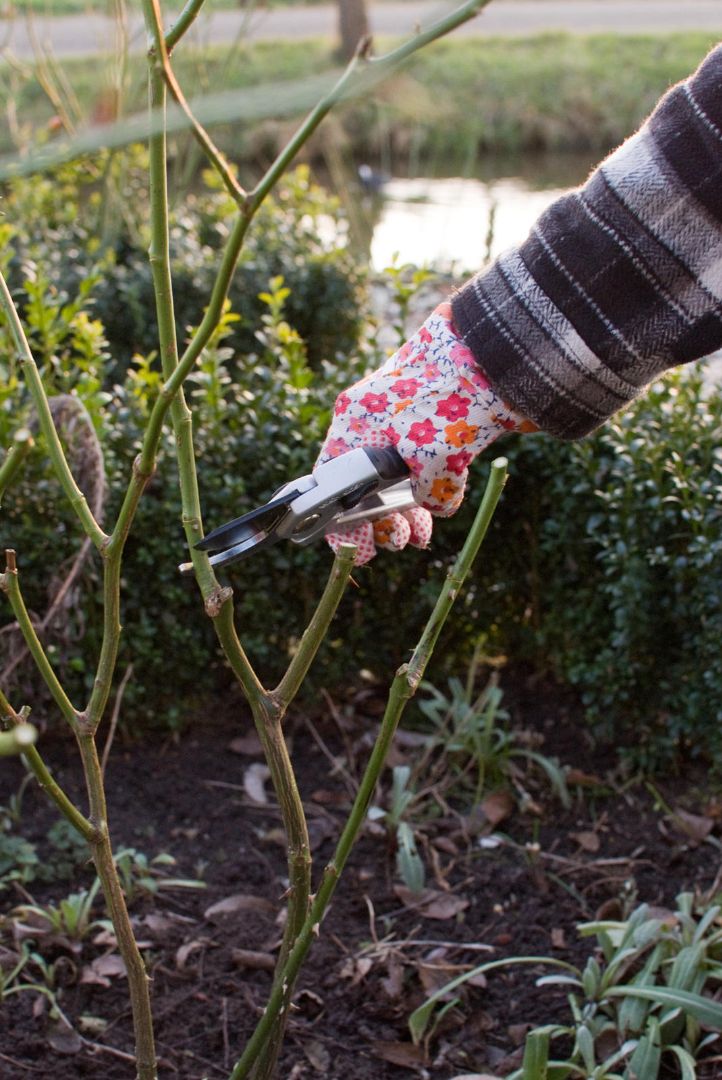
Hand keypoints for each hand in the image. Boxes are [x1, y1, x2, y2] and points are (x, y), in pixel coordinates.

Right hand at [316, 302, 534, 563]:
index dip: (340, 522)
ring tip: (419, 535)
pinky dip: (427, 490)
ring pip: (393, 478)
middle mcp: (372, 420)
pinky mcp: (432, 419)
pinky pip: (420, 465)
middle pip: (362, 484)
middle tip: (399, 541)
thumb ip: (428, 493)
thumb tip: (435, 505)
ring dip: (404, 511)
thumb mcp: (436, 458)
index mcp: (355, 420)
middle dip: (379, 519)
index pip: (330, 482)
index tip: (362, 550)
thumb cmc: (455, 397)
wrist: (495, 348)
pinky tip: (441, 506)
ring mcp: (402, 419)